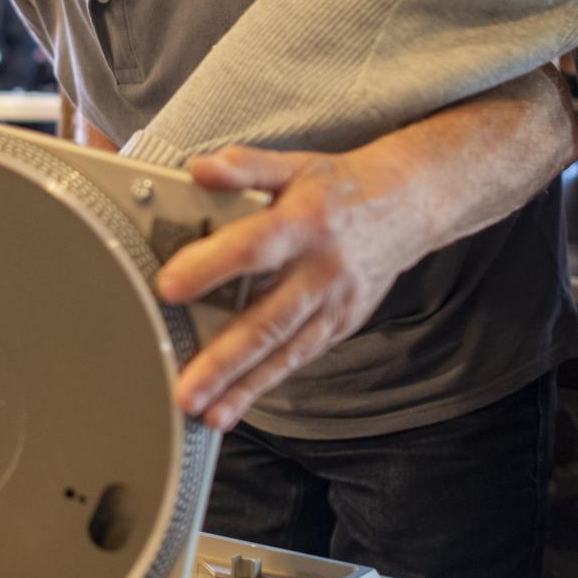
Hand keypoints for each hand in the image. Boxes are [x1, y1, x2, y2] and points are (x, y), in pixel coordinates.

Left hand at [152, 146, 409, 430]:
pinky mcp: (341, 325)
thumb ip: (244, 167)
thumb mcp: (294, 164)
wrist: (408, 206)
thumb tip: (198, 169)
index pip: (252, 248)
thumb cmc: (340, 188)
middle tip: (188, 390)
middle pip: (268, 320)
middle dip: (225, 360)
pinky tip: (237, 403)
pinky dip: (267, 383)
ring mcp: (334, 303)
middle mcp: (321, 269)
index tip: (169, 287)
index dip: (211, 267)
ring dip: (245, 386)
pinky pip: (299, 357)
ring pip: (285, 351)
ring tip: (210, 413)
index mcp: (304, 222)